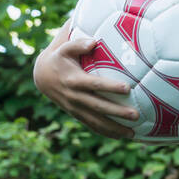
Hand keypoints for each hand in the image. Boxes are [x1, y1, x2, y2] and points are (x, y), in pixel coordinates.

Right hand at [33, 24, 136, 139]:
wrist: (43, 77)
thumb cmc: (60, 58)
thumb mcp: (65, 48)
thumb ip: (78, 44)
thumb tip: (93, 42)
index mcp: (74, 80)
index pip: (95, 85)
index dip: (110, 87)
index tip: (128, 88)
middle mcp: (75, 97)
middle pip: (98, 107)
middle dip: (117, 112)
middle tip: (136, 115)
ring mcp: (75, 108)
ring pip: (96, 121)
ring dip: (114, 128)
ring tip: (132, 133)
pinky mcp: (76, 114)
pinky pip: (92, 125)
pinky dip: (106, 132)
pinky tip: (121, 136)